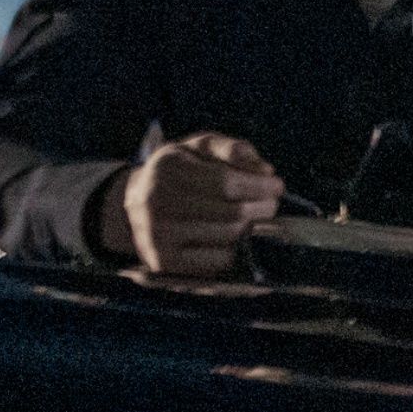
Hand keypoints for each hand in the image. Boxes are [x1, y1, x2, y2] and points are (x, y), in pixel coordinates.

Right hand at [100, 131, 283, 275]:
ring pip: (228, 239)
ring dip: (253, 230)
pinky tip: (237, 239)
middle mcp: (158, 203)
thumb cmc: (180, 171)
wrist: (136, 203)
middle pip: (231, 214)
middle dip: (262, 209)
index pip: (226, 183)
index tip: (276, 186)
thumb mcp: (201, 148)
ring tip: (256, 219)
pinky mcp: (164, 263)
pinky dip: (236, 251)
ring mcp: (158, 236)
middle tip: (271, 205)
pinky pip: (217, 262)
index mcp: (168, 169)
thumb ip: (233, 149)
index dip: (258, 186)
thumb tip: (264, 170)